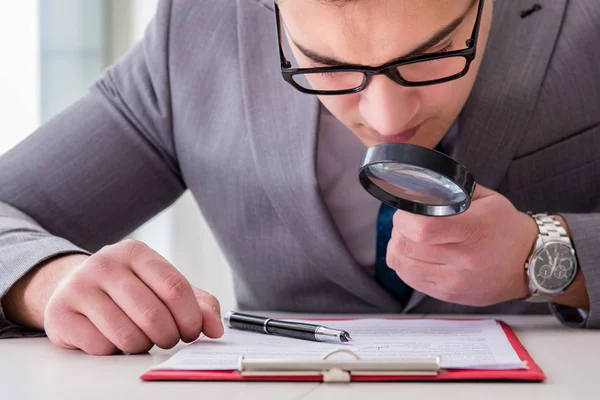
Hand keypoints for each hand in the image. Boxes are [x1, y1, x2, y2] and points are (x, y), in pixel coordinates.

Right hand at [42, 240, 222, 354]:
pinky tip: (112, 338)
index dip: (191, 318)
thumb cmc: (127, 289)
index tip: (193, 332)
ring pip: (128, 335)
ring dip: (143, 346)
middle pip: (154, 315)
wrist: (73, 287)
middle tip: (168, 339)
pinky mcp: (60, 314)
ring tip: (141, 338)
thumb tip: (216, 328)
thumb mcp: (162, 286)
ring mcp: (79, 287)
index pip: (175, 288)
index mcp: (136, 252)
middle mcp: (105, 264)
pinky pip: (102, 347)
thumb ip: (197, 303)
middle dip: (169, 336)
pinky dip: (115, 351)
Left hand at [387, 185, 537, 306]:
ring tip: (408, 239)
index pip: (423, 228)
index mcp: (474, 230)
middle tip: (406, 223)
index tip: (407, 211)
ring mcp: (455, 281)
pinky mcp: (449, 295)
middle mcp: (464, 260)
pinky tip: (414, 256)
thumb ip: (454, 192)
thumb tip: (421, 186)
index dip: (405, 218)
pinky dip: (404, 265)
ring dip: (397, 248)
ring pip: (403, 265)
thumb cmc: (507, 229)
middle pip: (407, 247)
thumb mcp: (488, 200)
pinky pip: (411, 281)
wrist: (533, 264)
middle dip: (398, 231)